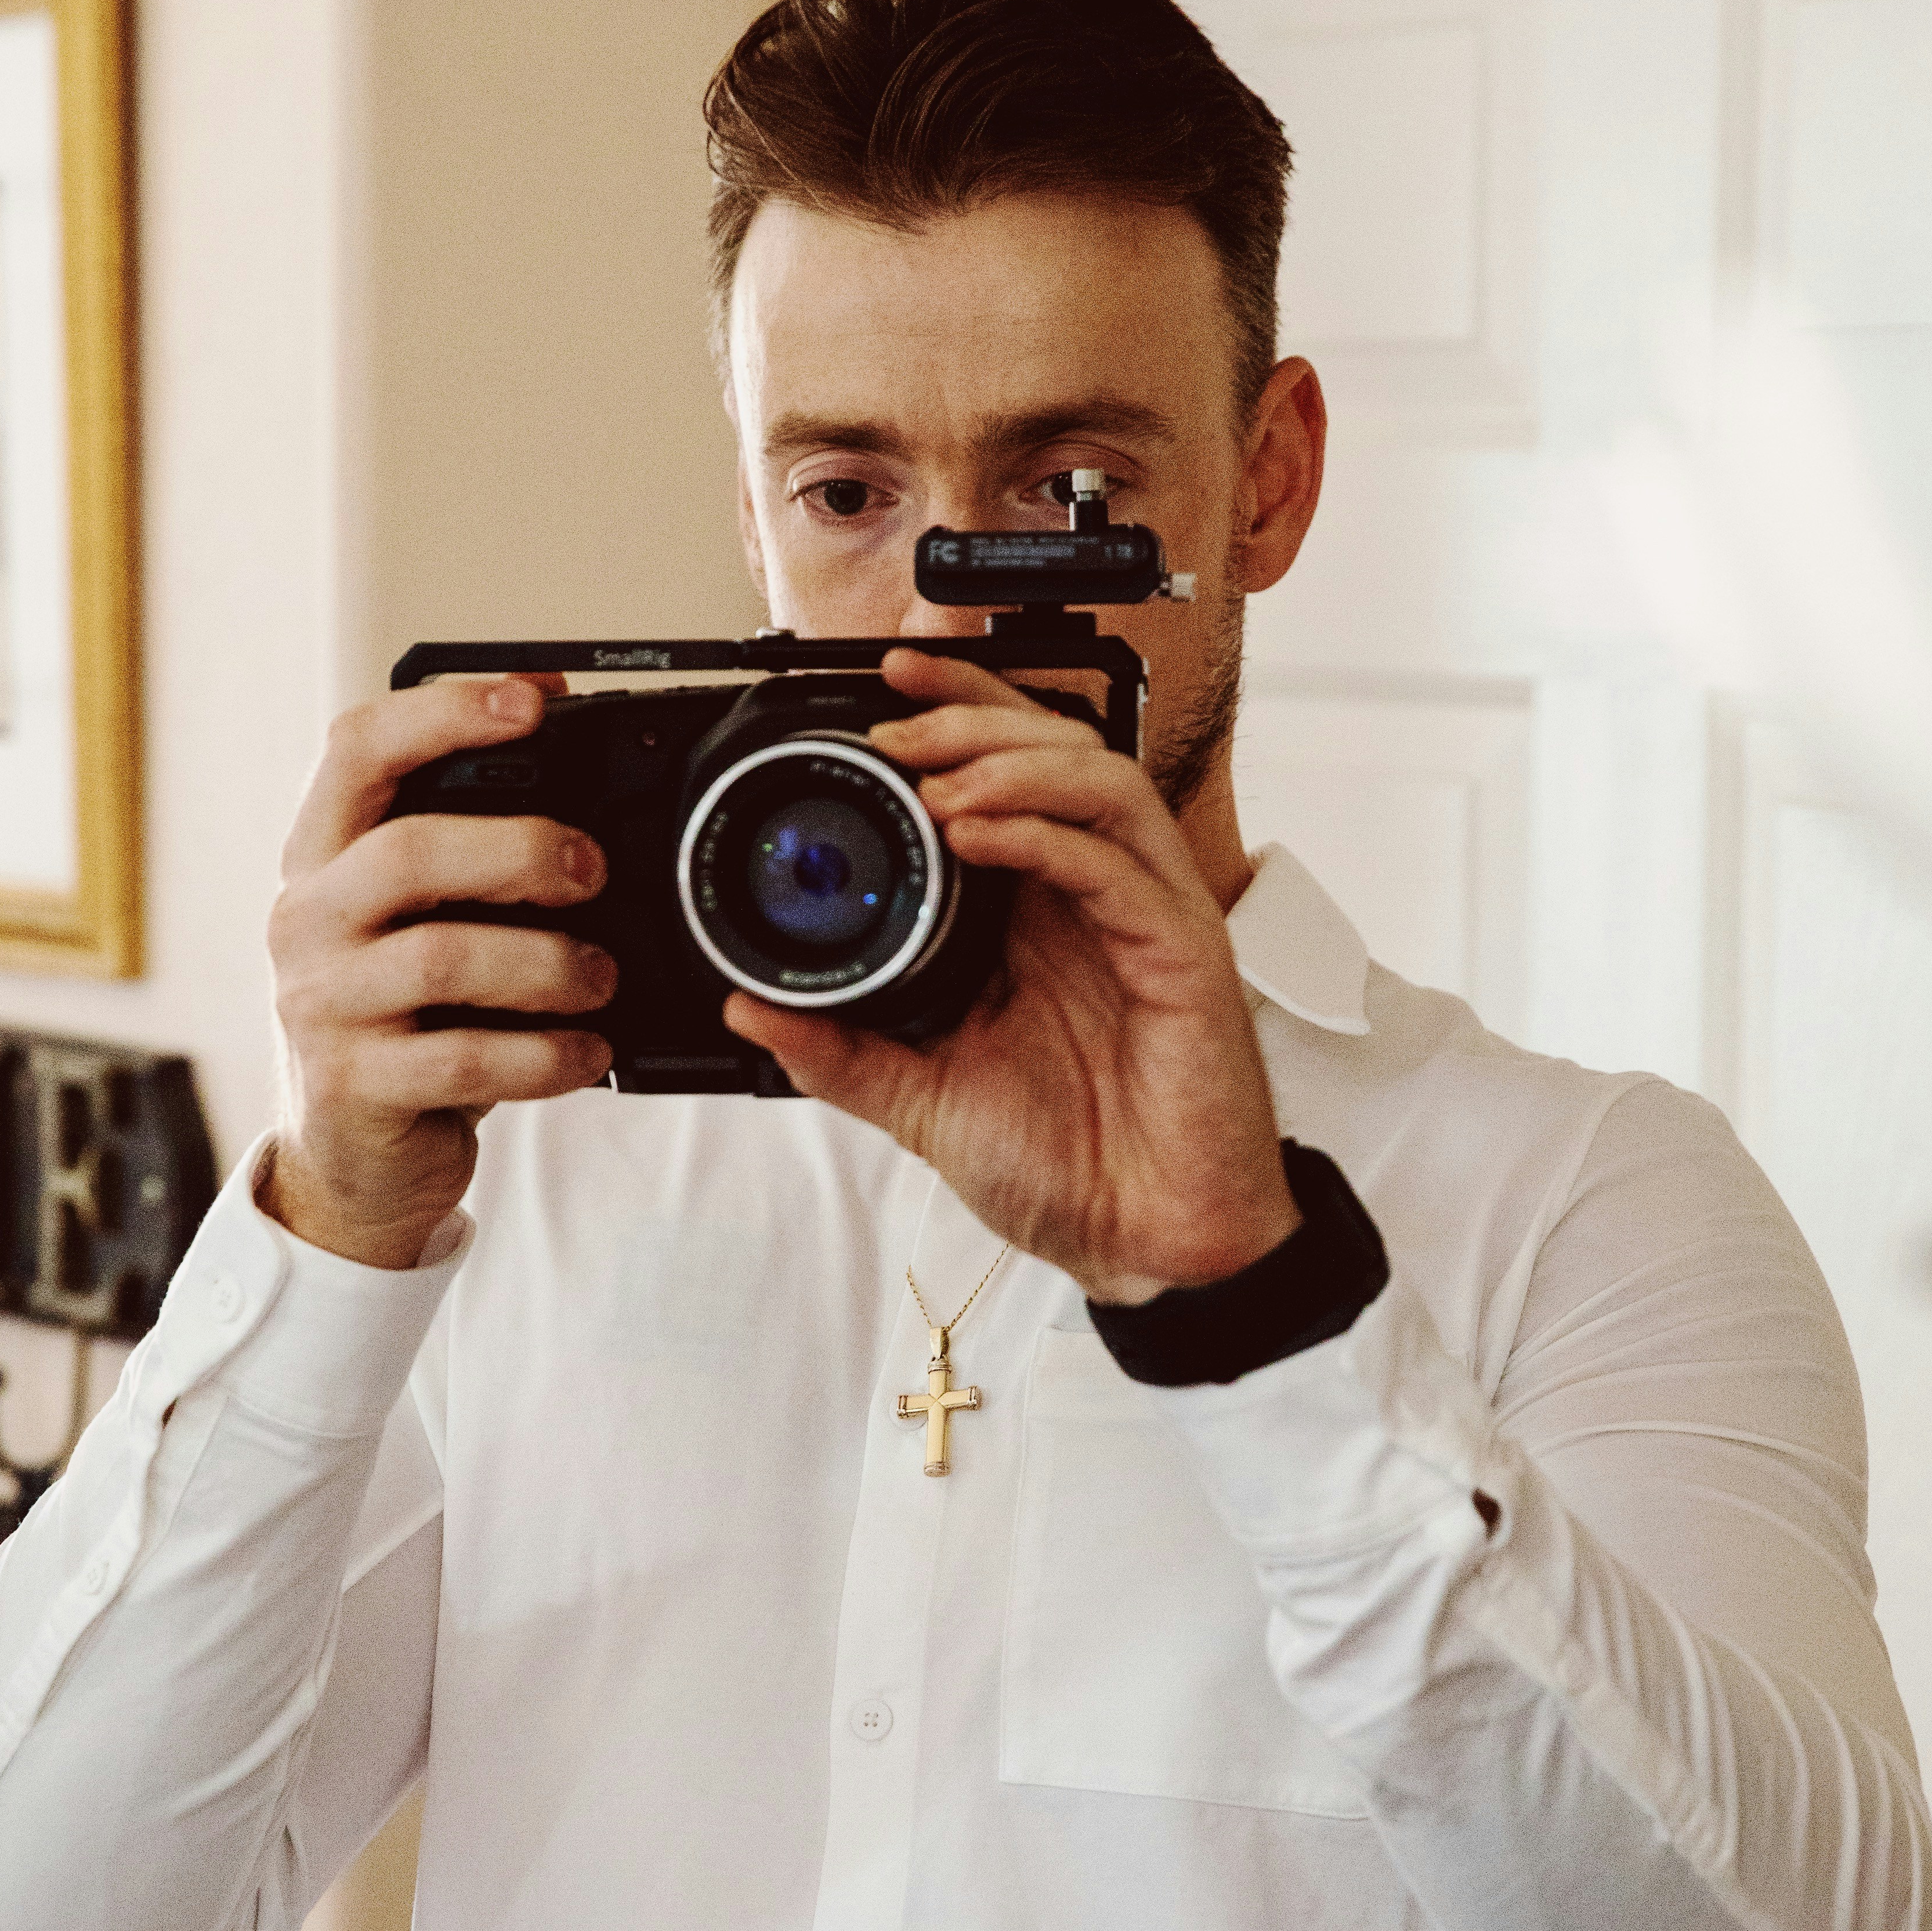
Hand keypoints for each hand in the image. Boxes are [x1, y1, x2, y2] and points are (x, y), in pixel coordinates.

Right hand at [264, 676, 614, 1267]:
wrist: (354, 1160)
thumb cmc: (409, 1021)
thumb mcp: (425, 926)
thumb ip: (472, 858)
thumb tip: (578, 765)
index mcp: (319, 859)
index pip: (357, 749)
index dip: (445, 712)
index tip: (535, 702)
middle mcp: (303, 921)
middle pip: (408, 850)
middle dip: (519, 850)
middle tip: (593, 871)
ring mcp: (319, 1006)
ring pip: (443, 958)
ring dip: (547, 963)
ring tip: (603, 978)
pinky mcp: (354, 1086)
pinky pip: (467, 1059)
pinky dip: (548, 1055)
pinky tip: (588, 1053)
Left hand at [722, 649, 1299, 1302]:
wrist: (1147, 1245)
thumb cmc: (1066, 1168)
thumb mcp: (922, 1101)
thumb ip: (839, 1049)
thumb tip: (747, 1008)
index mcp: (1042, 917)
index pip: (1008, 773)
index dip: (958, 711)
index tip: (879, 685)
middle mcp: (1097, 901)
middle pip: (1055, 750)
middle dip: (974, 715)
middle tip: (897, 722)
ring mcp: (1146, 918)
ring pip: (1097, 781)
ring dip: (1011, 760)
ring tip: (938, 776)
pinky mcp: (1184, 952)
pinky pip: (1119, 861)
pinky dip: (1047, 832)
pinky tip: (982, 831)